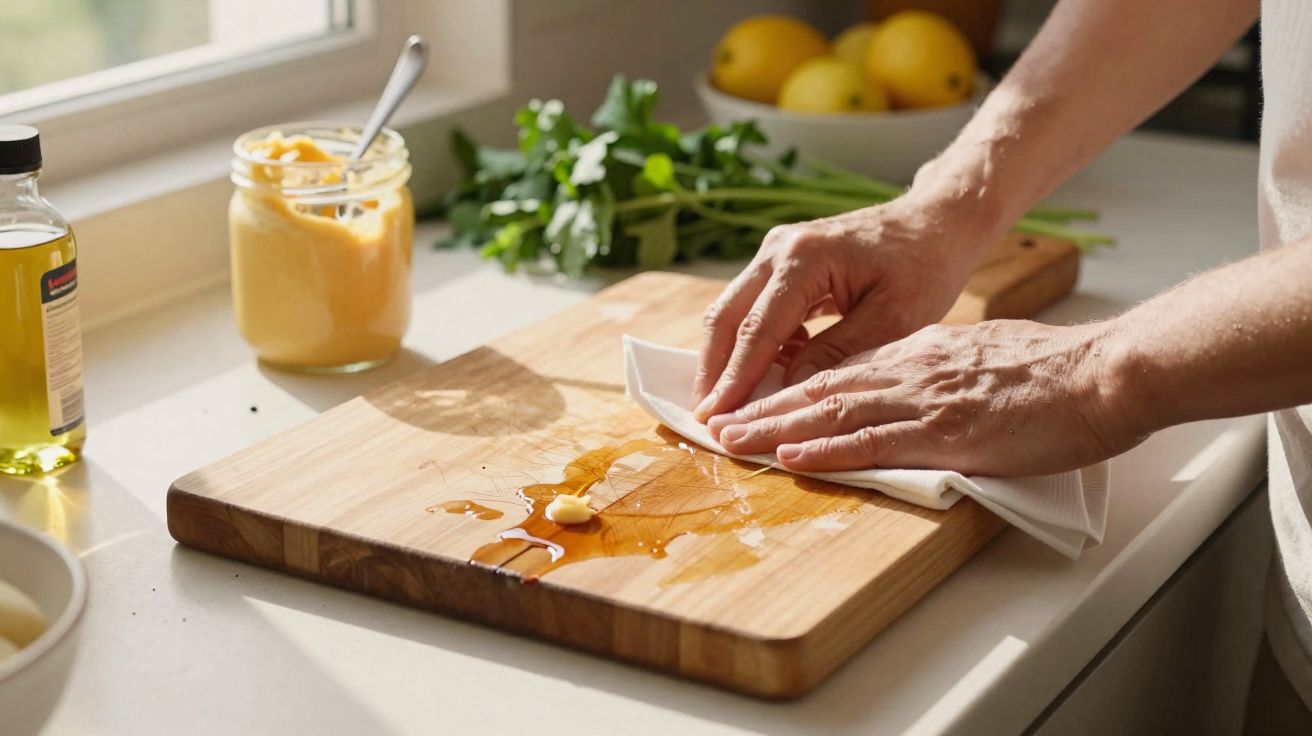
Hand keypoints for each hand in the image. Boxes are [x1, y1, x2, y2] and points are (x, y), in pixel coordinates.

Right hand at [691, 195, 1000, 421]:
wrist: (934, 222)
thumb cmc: (924, 267)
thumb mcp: (891, 320)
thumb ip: (836, 356)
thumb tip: (787, 393)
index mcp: (805, 259)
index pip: (757, 330)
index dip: (734, 379)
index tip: (714, 418)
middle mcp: (778, 248)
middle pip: (725, 316)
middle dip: (712, 370)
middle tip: (704, 417)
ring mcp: (776, 251)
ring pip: (731, 311)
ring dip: (725, 357)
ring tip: (725, 404)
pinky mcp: (782, 262)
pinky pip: (753, 307)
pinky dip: (750, 343)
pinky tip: (765, 375)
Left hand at [706, 320, 1140, 476]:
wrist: (1104, 371)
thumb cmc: (1057, 372)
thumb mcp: (985, 359)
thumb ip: (943, 373)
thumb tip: (919, 391)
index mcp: (921, 353)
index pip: (841, 371)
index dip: (792, 388)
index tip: (756, 401)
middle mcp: (911, 371)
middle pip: (822, 389)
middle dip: (765, 407)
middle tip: (719, 423)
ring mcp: (924, 400)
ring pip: (832, 413)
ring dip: (775, 429)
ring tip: (732, 441)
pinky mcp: (945, 433)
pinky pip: (872, 441)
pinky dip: (825, 450)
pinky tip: (790, 457)